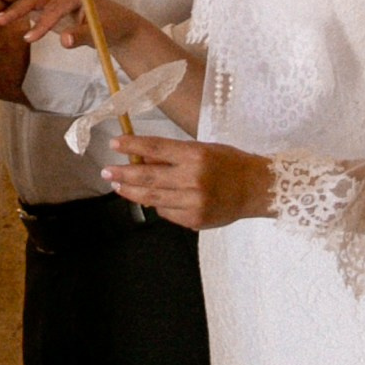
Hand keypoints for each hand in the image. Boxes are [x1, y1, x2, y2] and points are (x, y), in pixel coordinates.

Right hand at [0, 0, 163, 64]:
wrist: (116, 25)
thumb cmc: (110, 27)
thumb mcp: (99, 33)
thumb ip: (81, 36)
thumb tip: (64, 41)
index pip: (54, 7)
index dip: (41, 24)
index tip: (29, 39)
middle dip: (18, 8)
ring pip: (31, 0)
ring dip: (14, 8)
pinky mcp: (50, 4)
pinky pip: (32, 6)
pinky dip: (18, 11)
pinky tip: (3, 18)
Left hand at [99, 135, 273, 232]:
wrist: (257, 189)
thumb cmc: (230, 164)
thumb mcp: (203, 149)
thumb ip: (173, 155)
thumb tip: (142, 157)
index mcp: (196, 155)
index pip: (156, 148)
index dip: (132, 145)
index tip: (115, 144)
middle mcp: (193, 179)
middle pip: (148, 176)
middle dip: (123, 173)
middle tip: (107, 171)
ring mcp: (193, 202)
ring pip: (152, 198)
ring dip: (131, 191)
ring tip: (119, 185)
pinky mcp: (194, 220)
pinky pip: (166, 212)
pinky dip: (157, 204)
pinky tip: (152, 198)